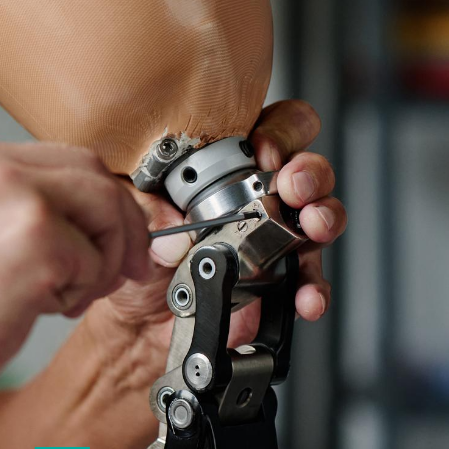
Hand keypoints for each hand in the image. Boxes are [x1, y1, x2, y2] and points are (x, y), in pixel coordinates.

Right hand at [0, 138, 151, 400]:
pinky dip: (81, 292)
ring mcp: (6, 193)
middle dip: (117, 222)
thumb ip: (8, 206)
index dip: (88, 201)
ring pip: (104, 204)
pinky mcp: (34, 236)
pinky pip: (95, 259)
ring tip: (63, 297)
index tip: (103, 239)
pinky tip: (37, 310)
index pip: (50, 159)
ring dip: (103, 258)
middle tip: (123, 269)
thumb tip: (95, 207)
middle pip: (87, 168)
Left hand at [95, 100, 347, 352]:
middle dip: (309, 172)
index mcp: (225, 167)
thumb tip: (174, 227)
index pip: (271, 128)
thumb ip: (142, 207)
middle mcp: (258, 198)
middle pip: (307, 169)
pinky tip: (304, 294)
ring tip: (311, 226)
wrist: (138, 320)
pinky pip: (309, 282)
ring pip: (320, 218)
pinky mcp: (279, 282)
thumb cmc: (136, 252)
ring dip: (324, 218)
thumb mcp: (124, 213)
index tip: (264, 149)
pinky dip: (312, 289)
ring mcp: (274, 239)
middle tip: (292, 185)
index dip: (279, 131)